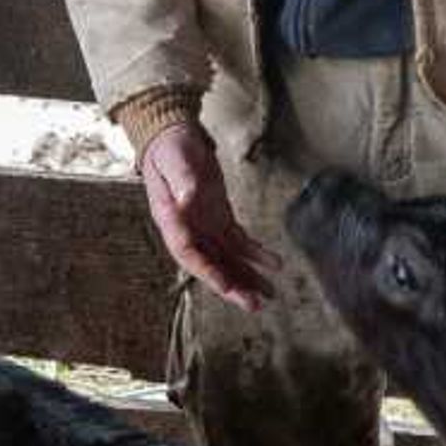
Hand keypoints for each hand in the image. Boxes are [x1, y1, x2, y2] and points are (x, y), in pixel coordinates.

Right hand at [137, 122, 275, 309]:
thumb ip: (182, 180)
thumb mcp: (175, 159)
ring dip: (247, 278)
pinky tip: (274, 264)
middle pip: (210, 265)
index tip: (225, 285)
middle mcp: (187, 230)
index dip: (206, 271)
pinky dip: (256, 255)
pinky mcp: (219, 220)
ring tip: (270, 295)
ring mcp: (204, 228)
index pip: (187, 253)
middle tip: (253, 305)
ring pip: (226, 260)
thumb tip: (187, 200)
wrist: (175, 140)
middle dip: (232, 286)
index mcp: (170, 220)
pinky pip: (238, 243)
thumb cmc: (171, 149)